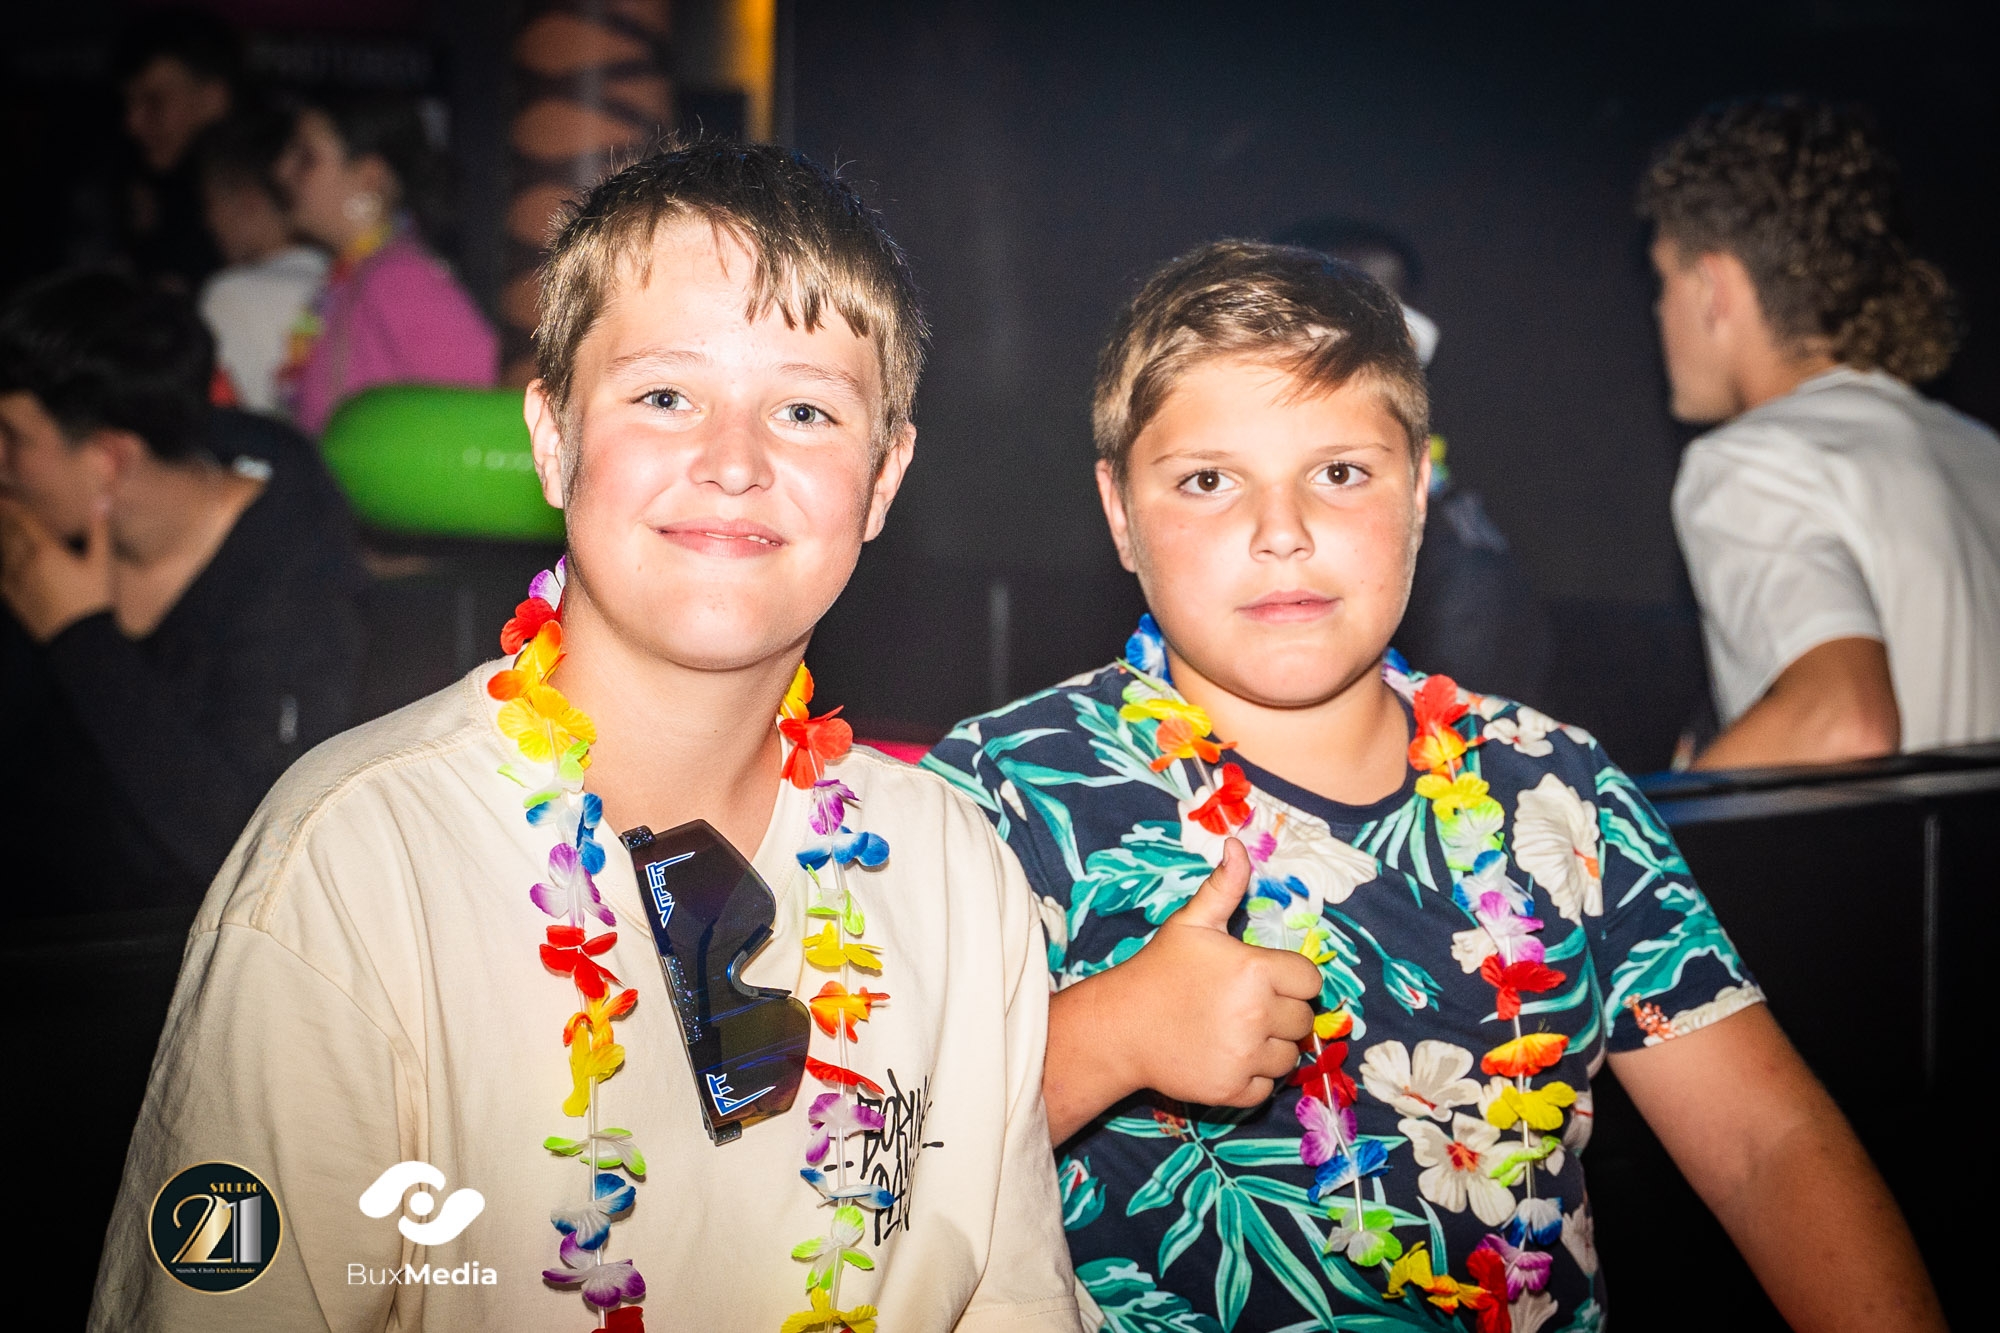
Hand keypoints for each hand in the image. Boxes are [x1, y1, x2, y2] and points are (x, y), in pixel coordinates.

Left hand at [0, 496, 113, 642]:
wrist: (80, 640)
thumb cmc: (94, 600)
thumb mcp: (103, 564)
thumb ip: (100, 531)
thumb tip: (102, 502)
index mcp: (47, 551)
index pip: (23, 522)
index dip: (11, 507)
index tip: (3, 497)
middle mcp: (26, 563)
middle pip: (8, 534)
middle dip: (3, 519)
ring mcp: (18, 582)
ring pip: (2, 553)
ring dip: (0, 538)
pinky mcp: (16, 599)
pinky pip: (0, 577)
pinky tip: (1, 561)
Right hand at [1108, 837, 1322, 1107]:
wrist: (1120, 1026)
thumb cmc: (1159, 970)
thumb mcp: (1191, 923)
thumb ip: (1224, 886)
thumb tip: (1238, 844)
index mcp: (1256, 971)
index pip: (1310, 981)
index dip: (1291, 979)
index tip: (1264, 980)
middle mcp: (1258, 1015)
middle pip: (1303, 1020)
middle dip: (1282, 1013)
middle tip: (1244, 1007)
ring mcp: (1245, 1055)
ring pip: (1289, 1056)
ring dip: (1271, 1046)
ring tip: (1235, 1032)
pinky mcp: (1233, 1089)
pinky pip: (1267, 1086)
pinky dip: (1252, 1076)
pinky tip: (1226, 1057)